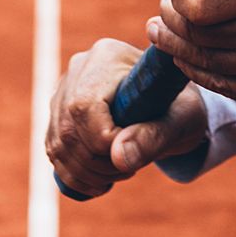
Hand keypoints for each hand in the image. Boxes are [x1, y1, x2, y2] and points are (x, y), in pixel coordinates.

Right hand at [46, 37, 206, 198]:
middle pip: (68, 128)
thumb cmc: (179, 110)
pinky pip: (54, 153)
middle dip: (99, 163)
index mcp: (107, 57)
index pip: (84, 105)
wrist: (171, 111)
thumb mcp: (180, 121)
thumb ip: (154, 136)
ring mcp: (63, 93)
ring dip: (88, 173)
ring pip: (58, 145)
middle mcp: (78, 70)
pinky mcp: (58, 116)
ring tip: (121, 171)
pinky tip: (103, 180)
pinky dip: (77, 177)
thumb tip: (119, 157)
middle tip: (131, 168)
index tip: (133, 152)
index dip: (103, 141)